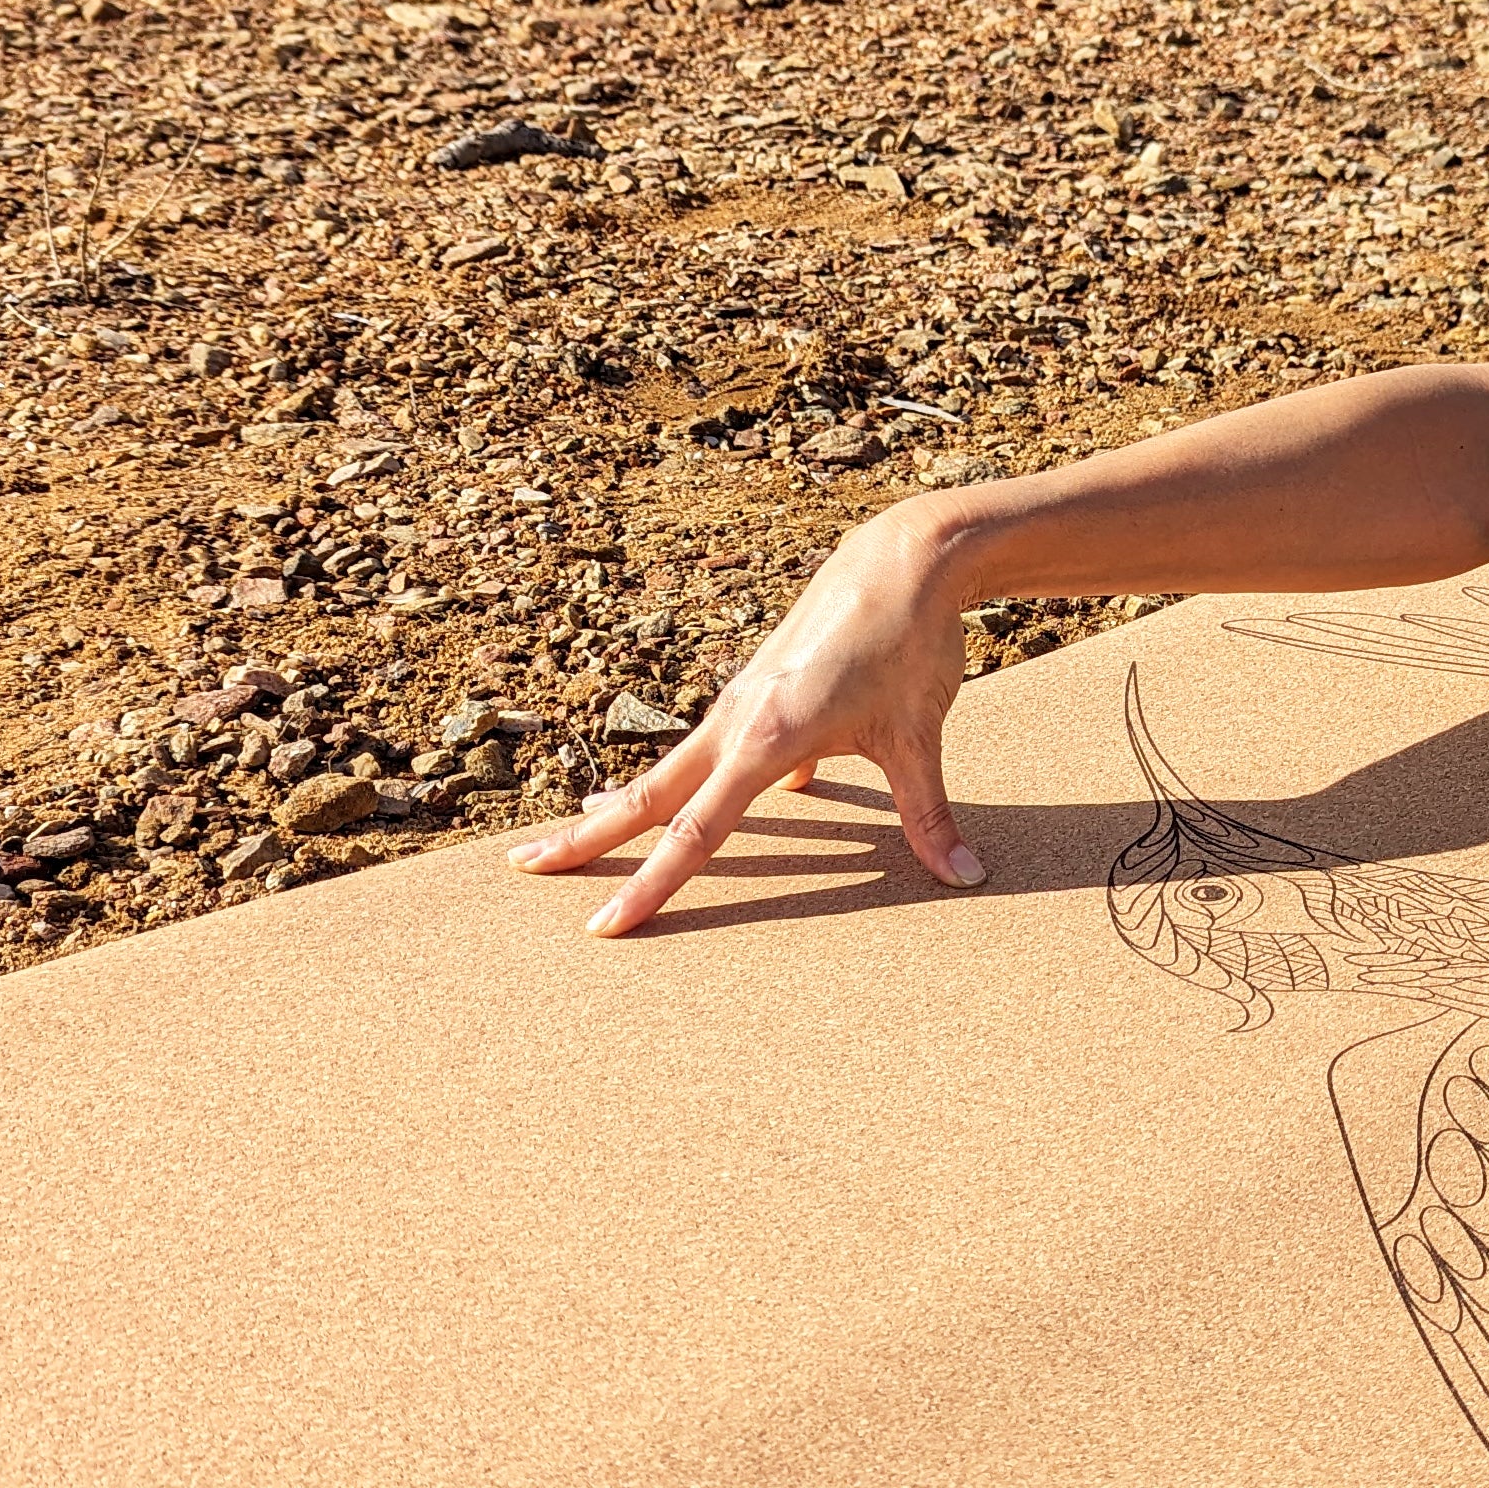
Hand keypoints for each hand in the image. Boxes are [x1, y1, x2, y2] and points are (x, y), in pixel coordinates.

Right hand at [507, 498, 982, 932]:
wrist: (903, 559)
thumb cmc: (910, 646)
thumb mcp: (918, 738)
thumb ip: (930, 815)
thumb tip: (967, 878)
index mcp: (765, 741)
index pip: (695, 835)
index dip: (651, 887)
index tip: (604, 928)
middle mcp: (736, 719)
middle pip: (649, 796)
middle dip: (586, 838)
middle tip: (522, 866)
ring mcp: (742, 699)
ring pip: (669, 766)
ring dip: (623, 803)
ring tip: (579, 830)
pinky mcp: (759, 685)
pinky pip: (706, 744)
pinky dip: (680, 773)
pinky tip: (682, 789)